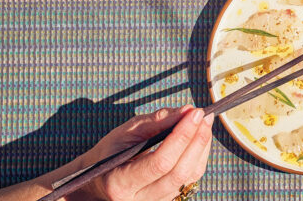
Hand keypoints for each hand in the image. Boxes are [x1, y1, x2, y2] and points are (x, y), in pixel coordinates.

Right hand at [69, 105, 213, 200]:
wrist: (97, 182)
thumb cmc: (109, 153)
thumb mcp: (124, 133)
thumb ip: (155, 121)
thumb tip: (187, 111)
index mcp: (120, 184)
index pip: (160, 162)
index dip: (181, 136)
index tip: (194, 113)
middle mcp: (138, 200)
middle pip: (179, 172)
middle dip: (197, 140)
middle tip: (204, 115)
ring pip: (189, 177)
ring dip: (202, 147)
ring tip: (205, 123)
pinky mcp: (166, 200)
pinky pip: (190, 179)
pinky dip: (199, 156)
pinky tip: (199, 138)